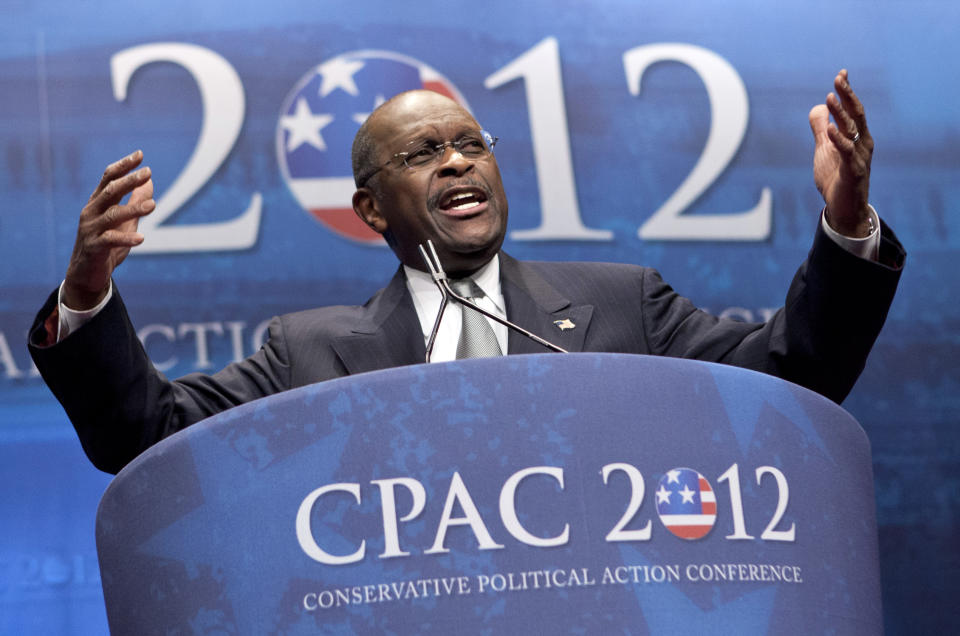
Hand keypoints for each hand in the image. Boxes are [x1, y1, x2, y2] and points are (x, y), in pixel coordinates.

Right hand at [62, 151, 154, 309]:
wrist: (87, 273)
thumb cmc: (107, 244)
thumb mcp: (125, 221)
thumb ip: (135, 202)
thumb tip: (150, 181)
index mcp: (97, 203)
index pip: (108, 179)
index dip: (123, 166)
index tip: (140, 154)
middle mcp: (91, 212)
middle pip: (110, 192)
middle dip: (129, 181)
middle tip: (148, 172)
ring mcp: (90, 230)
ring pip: (112, 215)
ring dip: (133, 209)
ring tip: (154, 206)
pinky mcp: (93, 248)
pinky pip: (110, 241)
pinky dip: (126, 239)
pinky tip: (141, 239)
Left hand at [808, 69, 873, 236]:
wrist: (843, 209)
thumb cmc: (836, 178)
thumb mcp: (824, 150)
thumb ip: (821, 130)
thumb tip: (817, 107)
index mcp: (856, 137)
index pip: (852, 109)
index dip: (847, 92)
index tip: (841, 73)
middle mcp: (862, 144)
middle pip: (856, 114)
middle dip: (847, 96)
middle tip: (838, 78)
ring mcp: (859, 157)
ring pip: (852, 131)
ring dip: (841, 113)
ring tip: (830, 97)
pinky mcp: (854, 172)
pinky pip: (846, 153)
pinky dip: (838, 140)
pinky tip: (830, 129)